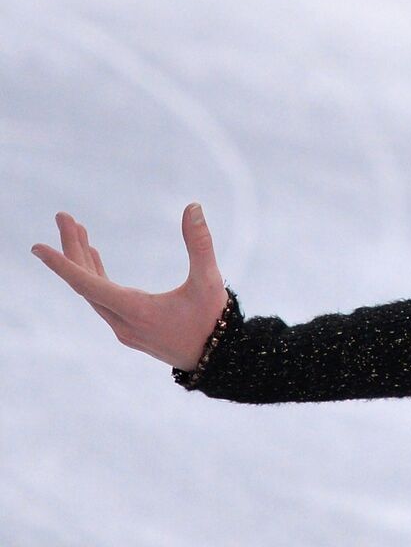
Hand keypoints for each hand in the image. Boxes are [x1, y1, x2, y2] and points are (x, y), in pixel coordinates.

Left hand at [31, 203, 230, 371]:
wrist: (217, 358)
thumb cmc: (212, 319)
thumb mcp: (209, 279)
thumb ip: (200, 243)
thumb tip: (193, 207)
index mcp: (135, 310)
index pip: (87, 284)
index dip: (62, 264)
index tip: (37, 247)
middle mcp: (122, 322)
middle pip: (85, 283)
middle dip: (72, 248)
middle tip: (63, 218)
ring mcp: (123, 327)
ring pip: (92, 291)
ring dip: (82, 261)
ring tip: (78, 231)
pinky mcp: (129, 328)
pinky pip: (102, 299)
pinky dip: (94, 276)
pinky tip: (95, 258)